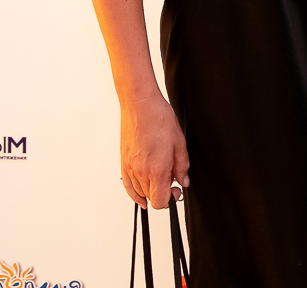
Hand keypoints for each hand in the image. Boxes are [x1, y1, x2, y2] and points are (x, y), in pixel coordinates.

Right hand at [120, 94, 189, 208]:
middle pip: (150, 198)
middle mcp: (141, 172)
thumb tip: (183, 181)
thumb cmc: (159, 119)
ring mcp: (130, 168)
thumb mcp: (179, 143)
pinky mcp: (123, 162)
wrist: (140, 105)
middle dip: (162, 193)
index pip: (160, 201)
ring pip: (139, 193)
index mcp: (157, 169)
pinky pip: (127, 186)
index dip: (170, 199)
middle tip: (171, 179)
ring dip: (150, 190)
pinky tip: (140, 194)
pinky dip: (134, 193)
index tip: (176, 190)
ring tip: (159, 177)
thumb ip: (182, 166)